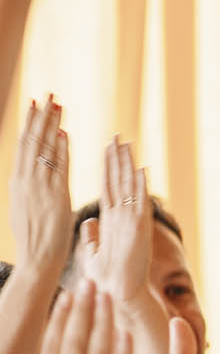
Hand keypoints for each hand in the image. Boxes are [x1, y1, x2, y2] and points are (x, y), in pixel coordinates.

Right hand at [9, 95, 69, 280]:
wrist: (37, 260)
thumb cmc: (35, 239)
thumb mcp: (26, 207)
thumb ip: (29, 189)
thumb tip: (30, 174)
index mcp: (19, 182)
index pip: (24, 146)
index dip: (30, 123)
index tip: (35, 104)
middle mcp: (26, 181)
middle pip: (32, 140)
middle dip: (40, 116)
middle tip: (48, 93)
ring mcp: (39, 188)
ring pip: (43, 149)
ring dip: (51, 125)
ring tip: (57, 104)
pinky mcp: (55, 197)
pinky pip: (58, 168)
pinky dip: (61, 150)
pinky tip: (66, 133)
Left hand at [84, 136, 151, 309]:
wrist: (117, 293)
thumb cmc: (106, 277)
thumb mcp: (92, 251)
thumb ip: (91, 234)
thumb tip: (88, 221)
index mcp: (111, 221)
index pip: (109, 188)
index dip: (108, 168)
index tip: (107, 148)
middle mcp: (124, 218)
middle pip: (120, 183)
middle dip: (118, 160)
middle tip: (118, 137)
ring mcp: (133, 223)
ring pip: (130, 189)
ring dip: (129, 167)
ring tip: (128, 146)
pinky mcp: (138, 231)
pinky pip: (140, 204)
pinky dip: (141, 188)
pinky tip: (141, 171)